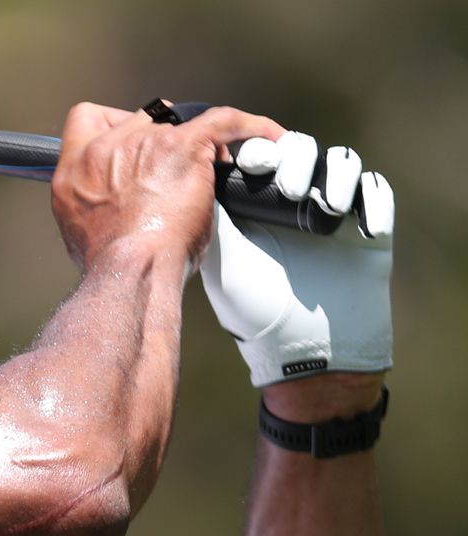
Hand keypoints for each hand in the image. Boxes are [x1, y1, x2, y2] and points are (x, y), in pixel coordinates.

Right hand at [51, 103, 282, 272]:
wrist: (129, 271)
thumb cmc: (112, 266)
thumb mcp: (82, 233)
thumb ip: (95, 208)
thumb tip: (119, 209)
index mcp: (74, 171)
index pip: (88, 120)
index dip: (114, 128)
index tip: (131, 146)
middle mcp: (104, 149)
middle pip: (140, 119)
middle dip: (161, 139)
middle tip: (177, 169)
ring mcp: (143, 143)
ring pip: (180, 123)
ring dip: (199, 143)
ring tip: (214, 167)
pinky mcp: (181, 146)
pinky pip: (224, 121)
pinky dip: (250, 126)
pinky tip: (268, 134)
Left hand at [200, 132, 394, 387]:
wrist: (306, 350)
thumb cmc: (255, 311)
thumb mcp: (222, 261)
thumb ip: (214, 216)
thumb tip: (196, 171)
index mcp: (255, 204)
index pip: (260, 155)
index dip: (257, 148)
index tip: (252, 162)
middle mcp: (292, 202)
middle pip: (301, 149)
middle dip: (296, 158)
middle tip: (289, 188)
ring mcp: (331, 211)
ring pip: (341, 162)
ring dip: (335, 174)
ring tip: (323, 206)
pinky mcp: (366, 226)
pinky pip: (377, 192)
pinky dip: (372, 200)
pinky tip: (362, 227)